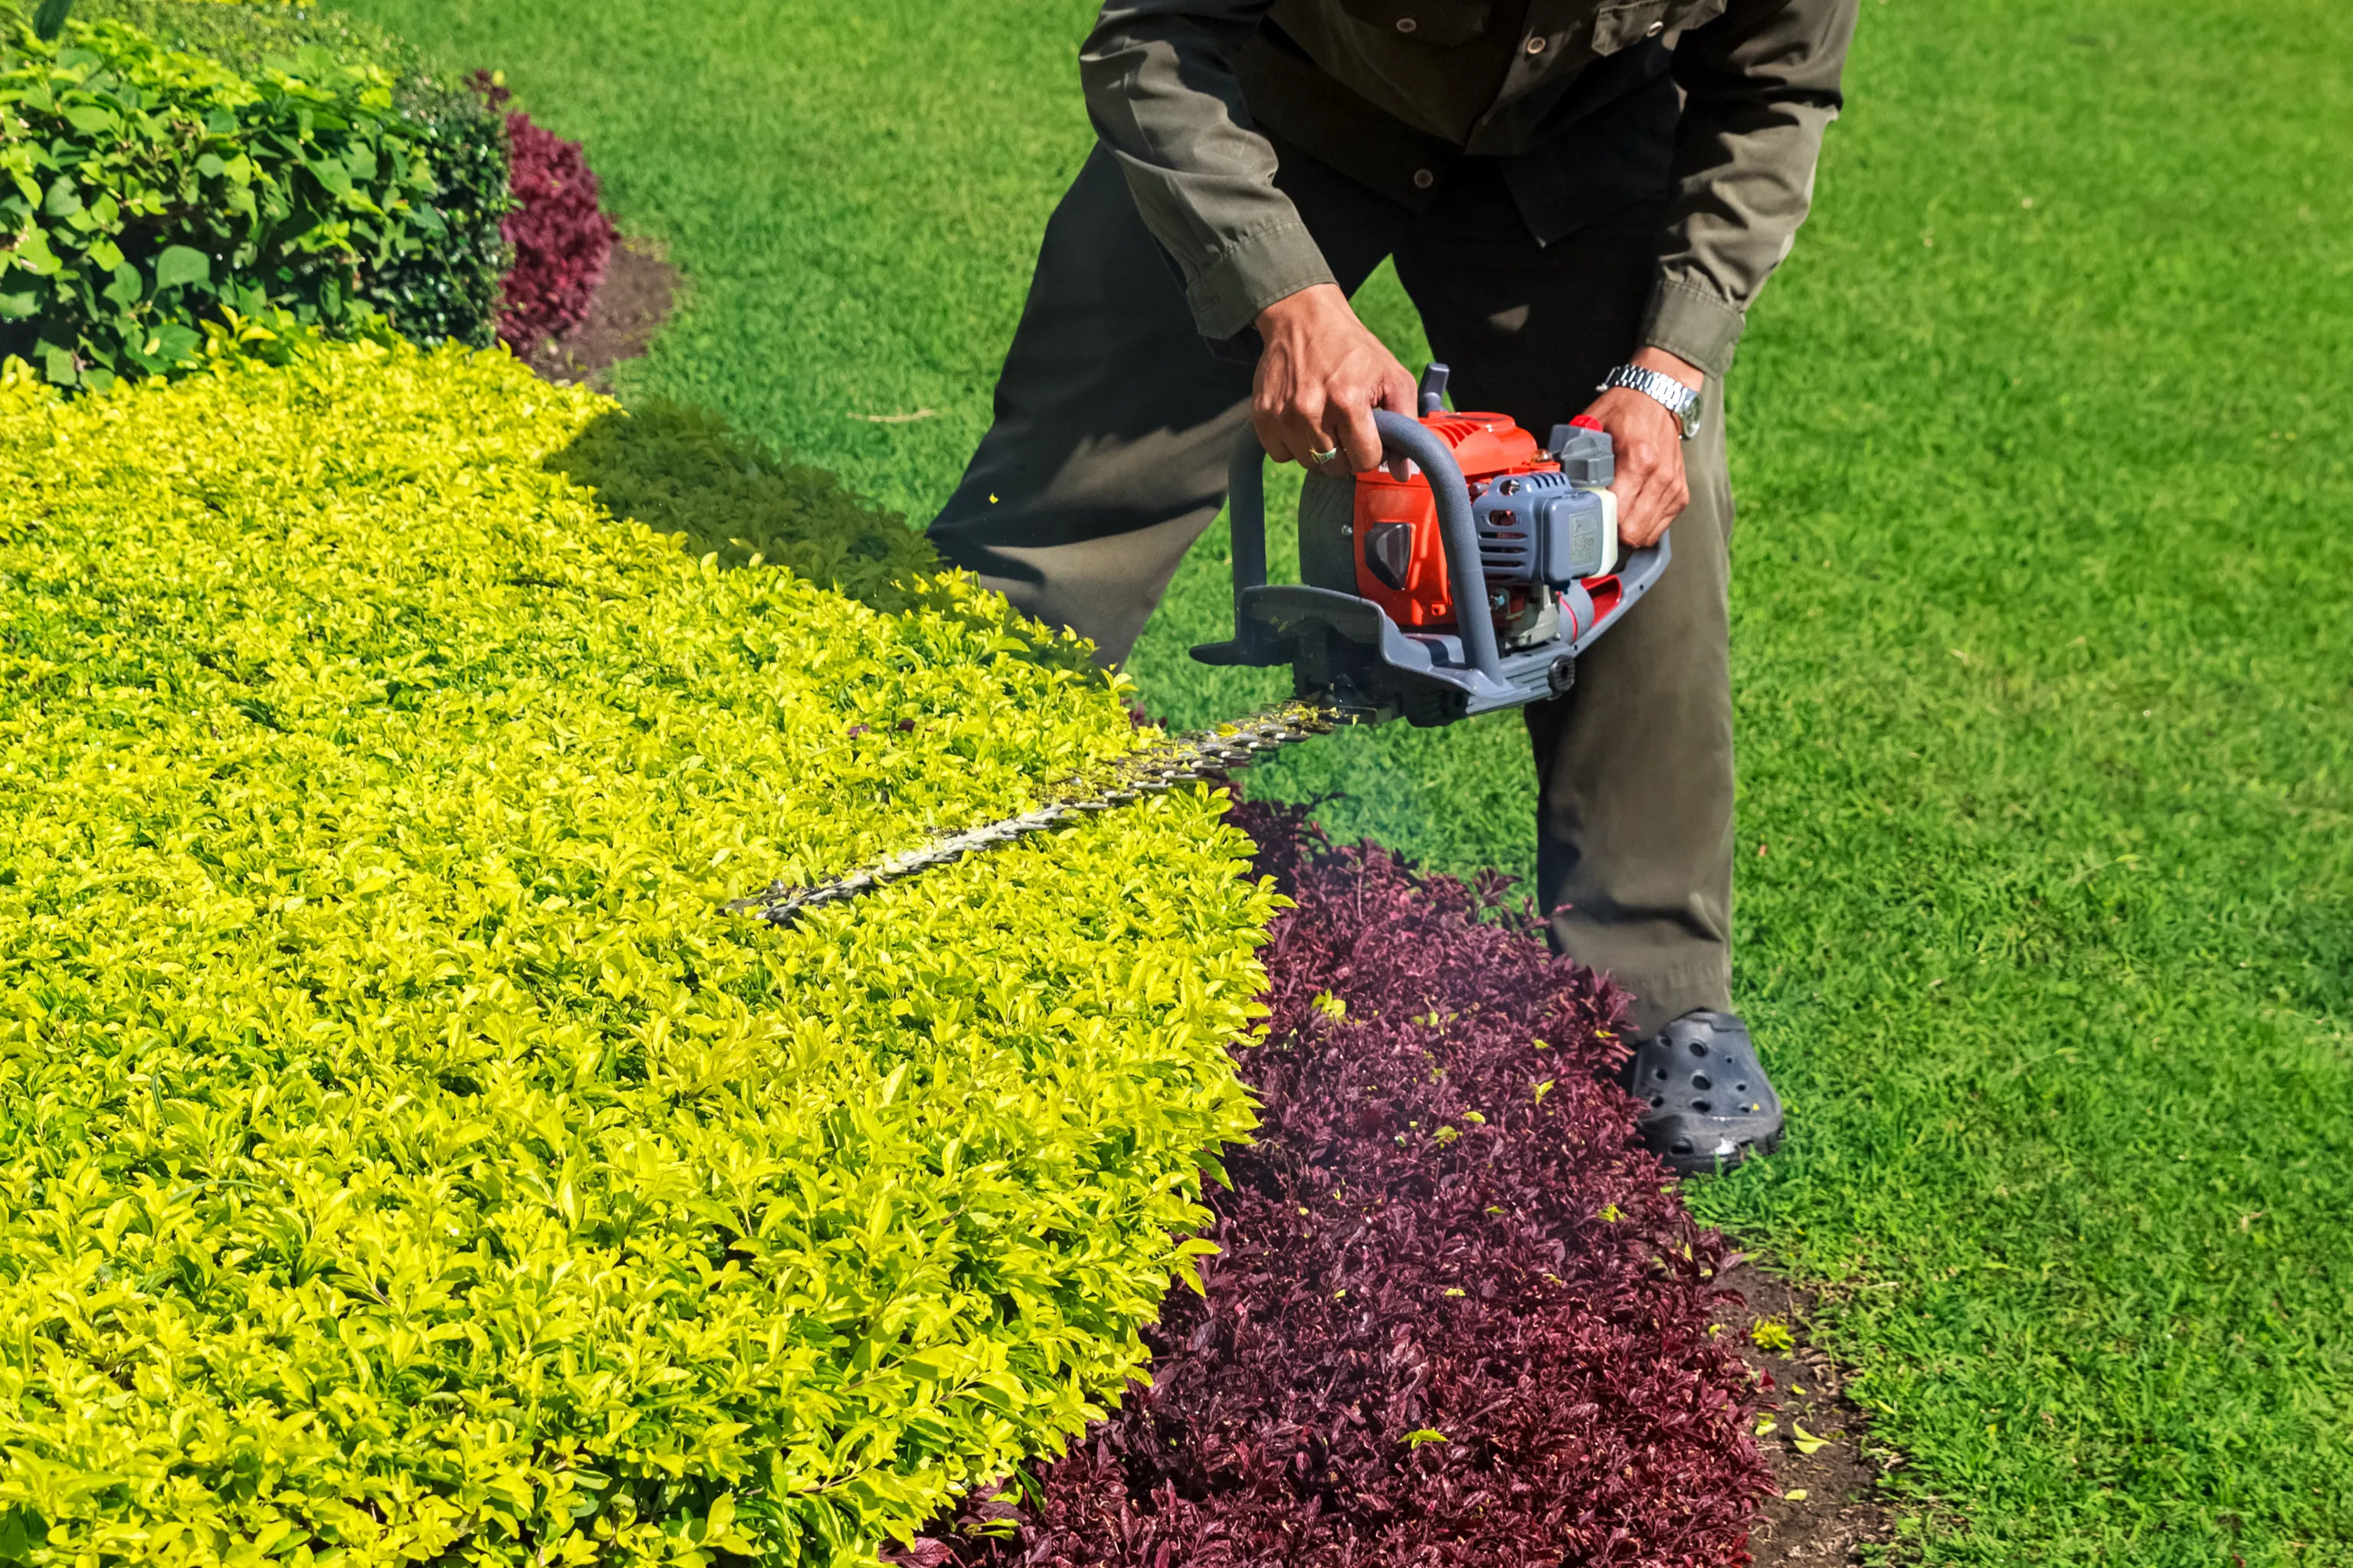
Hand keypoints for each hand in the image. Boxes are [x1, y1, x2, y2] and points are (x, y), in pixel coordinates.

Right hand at [1251, 283, 1416, 471]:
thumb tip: (1403, 474)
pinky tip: (1302, 420)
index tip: (1368, 433)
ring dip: (1320, 450)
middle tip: (1346, 426)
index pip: (1364, 461)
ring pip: (1309, 464)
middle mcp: (1311, 412)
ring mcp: (1282, 415)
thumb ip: (1405, 424)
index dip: (1371, 451)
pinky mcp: (1262, 415)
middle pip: (1336, 468)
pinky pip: (1281, 455)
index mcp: (1347, 402)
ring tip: (1325, 420)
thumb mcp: (1393, 376)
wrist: (1304, 319)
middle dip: (1347, 453)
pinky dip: (1293, 445)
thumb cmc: (1354, 350)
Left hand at [1576, 346, 1703, 548]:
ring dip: (1628, 531)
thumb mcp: (1591, 424)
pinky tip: (1631, 511)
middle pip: (1633, 532)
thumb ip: (1572, 452)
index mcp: (1638, 459)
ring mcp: (1673, 487)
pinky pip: (1659, 528)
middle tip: (1597, 520)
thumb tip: (1553, 478)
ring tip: (1614, 515)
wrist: (1658, 397)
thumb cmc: (1624, 410)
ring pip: (1647, 535)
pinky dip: (1644, 526)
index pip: (1618, 515)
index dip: (1599, 523)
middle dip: (1612, 533)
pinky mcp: (1681, 493)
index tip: (1586, 518)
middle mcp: (1660, 476)